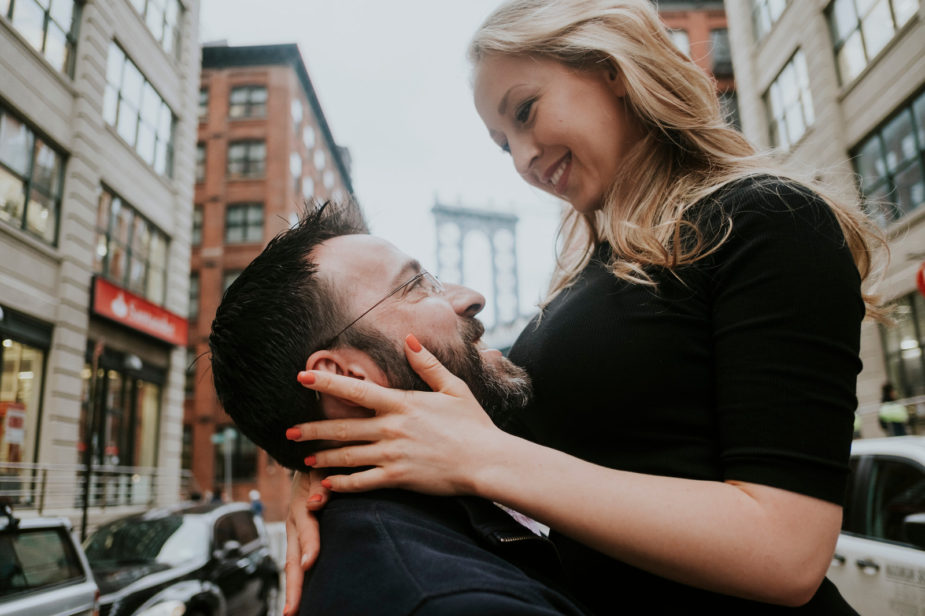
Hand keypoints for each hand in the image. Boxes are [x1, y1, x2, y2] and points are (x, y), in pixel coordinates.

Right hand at [282, 469, 329, 615]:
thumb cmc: (323, 456)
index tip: (309, 564)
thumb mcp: (321, 464)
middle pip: (292, 557)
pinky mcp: (303, 532)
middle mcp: (296, 520)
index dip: (309, 545)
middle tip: (291, 612)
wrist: (316, 451)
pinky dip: (300, 577)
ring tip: (293, 612)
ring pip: (293, 562)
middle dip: (293, 586)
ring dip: (294, 587)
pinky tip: (304, 595)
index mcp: (302, 504)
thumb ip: (320, 481)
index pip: (306, 528)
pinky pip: (299, 558)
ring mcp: (298, 529)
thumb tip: (316, 503)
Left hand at [289, 334, 504, 494]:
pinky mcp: (399, 478)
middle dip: (313, 429)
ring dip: (323, 458)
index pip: (357, 389)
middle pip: (343, 427)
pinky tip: (327, 485)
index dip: (327, 382)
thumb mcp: (454, 388)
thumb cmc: (474, 424)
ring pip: (348, 456)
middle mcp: (392, 428)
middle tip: (289, 432)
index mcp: (402, 403)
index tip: (302, 377)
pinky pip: (363, 482)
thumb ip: (427, 364)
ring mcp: (393, 455)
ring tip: (304, 459)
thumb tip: (410, 338)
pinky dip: (343, 485)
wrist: (487, 461)